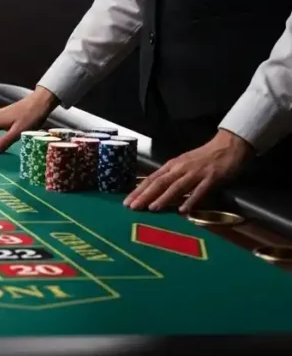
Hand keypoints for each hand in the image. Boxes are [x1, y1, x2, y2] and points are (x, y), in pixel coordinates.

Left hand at [123, 129, 253, 212]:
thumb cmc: (203, 157)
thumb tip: (156, 190)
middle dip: (144, 195)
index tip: (127, 202)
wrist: (227, 146)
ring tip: (152, 208)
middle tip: (132, 207)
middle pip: (159, 183)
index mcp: (172, 165)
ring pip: (176, 186)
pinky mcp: (211, 178)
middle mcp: (180, 169)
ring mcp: (195, 173)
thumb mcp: (183, 164)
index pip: (151, 179)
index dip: (139, 190)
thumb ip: (171, 176)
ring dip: (163, 198)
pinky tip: (183, 210)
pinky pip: (200, 190)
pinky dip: (191, 200)